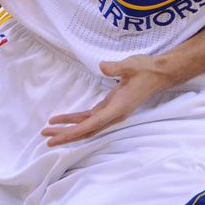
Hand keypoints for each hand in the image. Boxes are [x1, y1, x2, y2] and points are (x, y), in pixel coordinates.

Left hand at [40, 56, 174, 146]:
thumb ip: (116, 67)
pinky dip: (76, 120)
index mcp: (118, 108)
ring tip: (49, 129)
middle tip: (45, 137)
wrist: (158, 74)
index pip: (91, 125)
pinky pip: (90, 117)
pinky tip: (64, 120)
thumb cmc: (145, 69)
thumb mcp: (131, 65)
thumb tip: (102, 66)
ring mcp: (112, 112)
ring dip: (69, 128)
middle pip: (86, 130)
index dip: (72, 132)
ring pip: (87, 126)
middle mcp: (114, 115)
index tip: (56, 139)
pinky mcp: (110, 107)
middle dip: (66, 135)